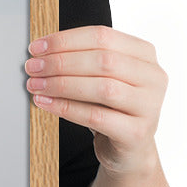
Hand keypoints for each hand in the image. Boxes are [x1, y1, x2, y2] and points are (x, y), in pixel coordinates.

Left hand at [24, 26, 167, 175]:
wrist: (129, 149)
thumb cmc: (111, 108)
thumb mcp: (100, 78)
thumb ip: (80, 60)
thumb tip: (40, 52)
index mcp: (144, 55)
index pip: (102, 36)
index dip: (65, 40)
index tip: (36, 47)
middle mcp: (153, 77)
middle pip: (103, 60)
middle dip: (61, 62)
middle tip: (33, 67)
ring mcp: (149, 106)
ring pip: (102, 88)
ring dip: (62, 84)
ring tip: (36, 85)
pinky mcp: (137, 133)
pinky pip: (96, 116)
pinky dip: (66, 108)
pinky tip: (46, 103)